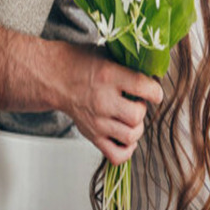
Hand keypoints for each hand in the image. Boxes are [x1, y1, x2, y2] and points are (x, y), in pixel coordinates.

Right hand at [57, 43, 163, 166]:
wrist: (55, 78)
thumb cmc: (82, 64)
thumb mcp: (107, 54)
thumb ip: (130, 64)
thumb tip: (155, 73)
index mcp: (109, 76)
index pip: (143, 87)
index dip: (155, 91)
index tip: (154, 92)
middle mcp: (103, 101)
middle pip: (137, 116)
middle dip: (143, 110)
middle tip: (136, 103)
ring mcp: (96, 122)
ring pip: (130, 136)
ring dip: (137, 128)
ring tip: (130, 118)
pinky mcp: (92, 136)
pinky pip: (116, 155)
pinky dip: (127, 150)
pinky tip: (126, 136)